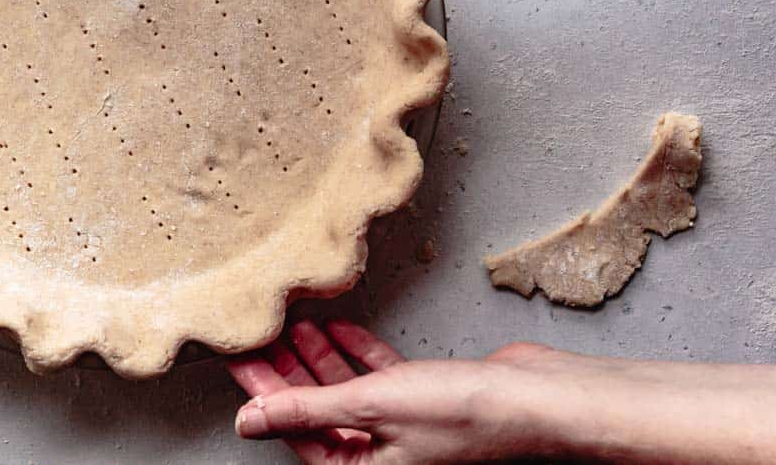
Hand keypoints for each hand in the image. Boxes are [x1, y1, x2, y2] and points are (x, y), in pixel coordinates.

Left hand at [226, 319, 562, 463]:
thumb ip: (308, 410)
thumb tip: (249, 420)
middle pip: (315, 410)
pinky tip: (336, 325)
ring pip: (345, 390)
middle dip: (285, 372)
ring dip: (318, 357)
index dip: (262, 393)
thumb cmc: (466, 414)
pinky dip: (356, 350)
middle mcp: (381, 454)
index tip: (237, 357)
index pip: (294, 431)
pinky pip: (377, 375)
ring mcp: (403, 425)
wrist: (538, 398)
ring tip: (289, 323)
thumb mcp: (371, 408)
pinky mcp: (424, 397)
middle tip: (256, 334)